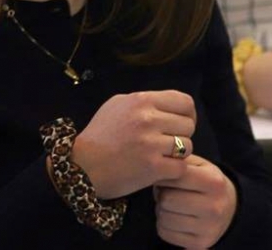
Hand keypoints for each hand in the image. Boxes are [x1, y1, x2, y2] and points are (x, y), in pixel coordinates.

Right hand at [71, 90, 196, 199]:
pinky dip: (173, 171)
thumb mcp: (117, 105)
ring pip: (188, 147)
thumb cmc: (100, 134)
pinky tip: (160, 170)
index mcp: (141, 100)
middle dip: (181, 135)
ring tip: (161, 157)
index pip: (185, 102)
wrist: (82, 165)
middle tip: (166, 143)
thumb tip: (168, 106)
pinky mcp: (154, 168)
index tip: (180, 124)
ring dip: (178, 154)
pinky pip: (181, 167)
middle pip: (189, 125)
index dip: (188, 114)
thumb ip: (143, 102)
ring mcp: (151, 144)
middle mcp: (148, 119)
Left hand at [153, 156, 238, 248]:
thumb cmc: (208, 182)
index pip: (174, 176)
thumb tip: (157, 164)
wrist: (231, 209)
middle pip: (166, 199)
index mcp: (213, 182)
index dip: (164, 175)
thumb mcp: (200, 165)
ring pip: (163, 217)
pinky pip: (165, 233)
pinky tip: (174, 218)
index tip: (165, 177)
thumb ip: (179, 160)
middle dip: (161, 194)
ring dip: (161, 210)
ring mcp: (208, 228)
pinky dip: (163, 224)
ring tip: (171, 205)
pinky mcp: (199, 244)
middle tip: (167, 192)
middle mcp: (213, 207)